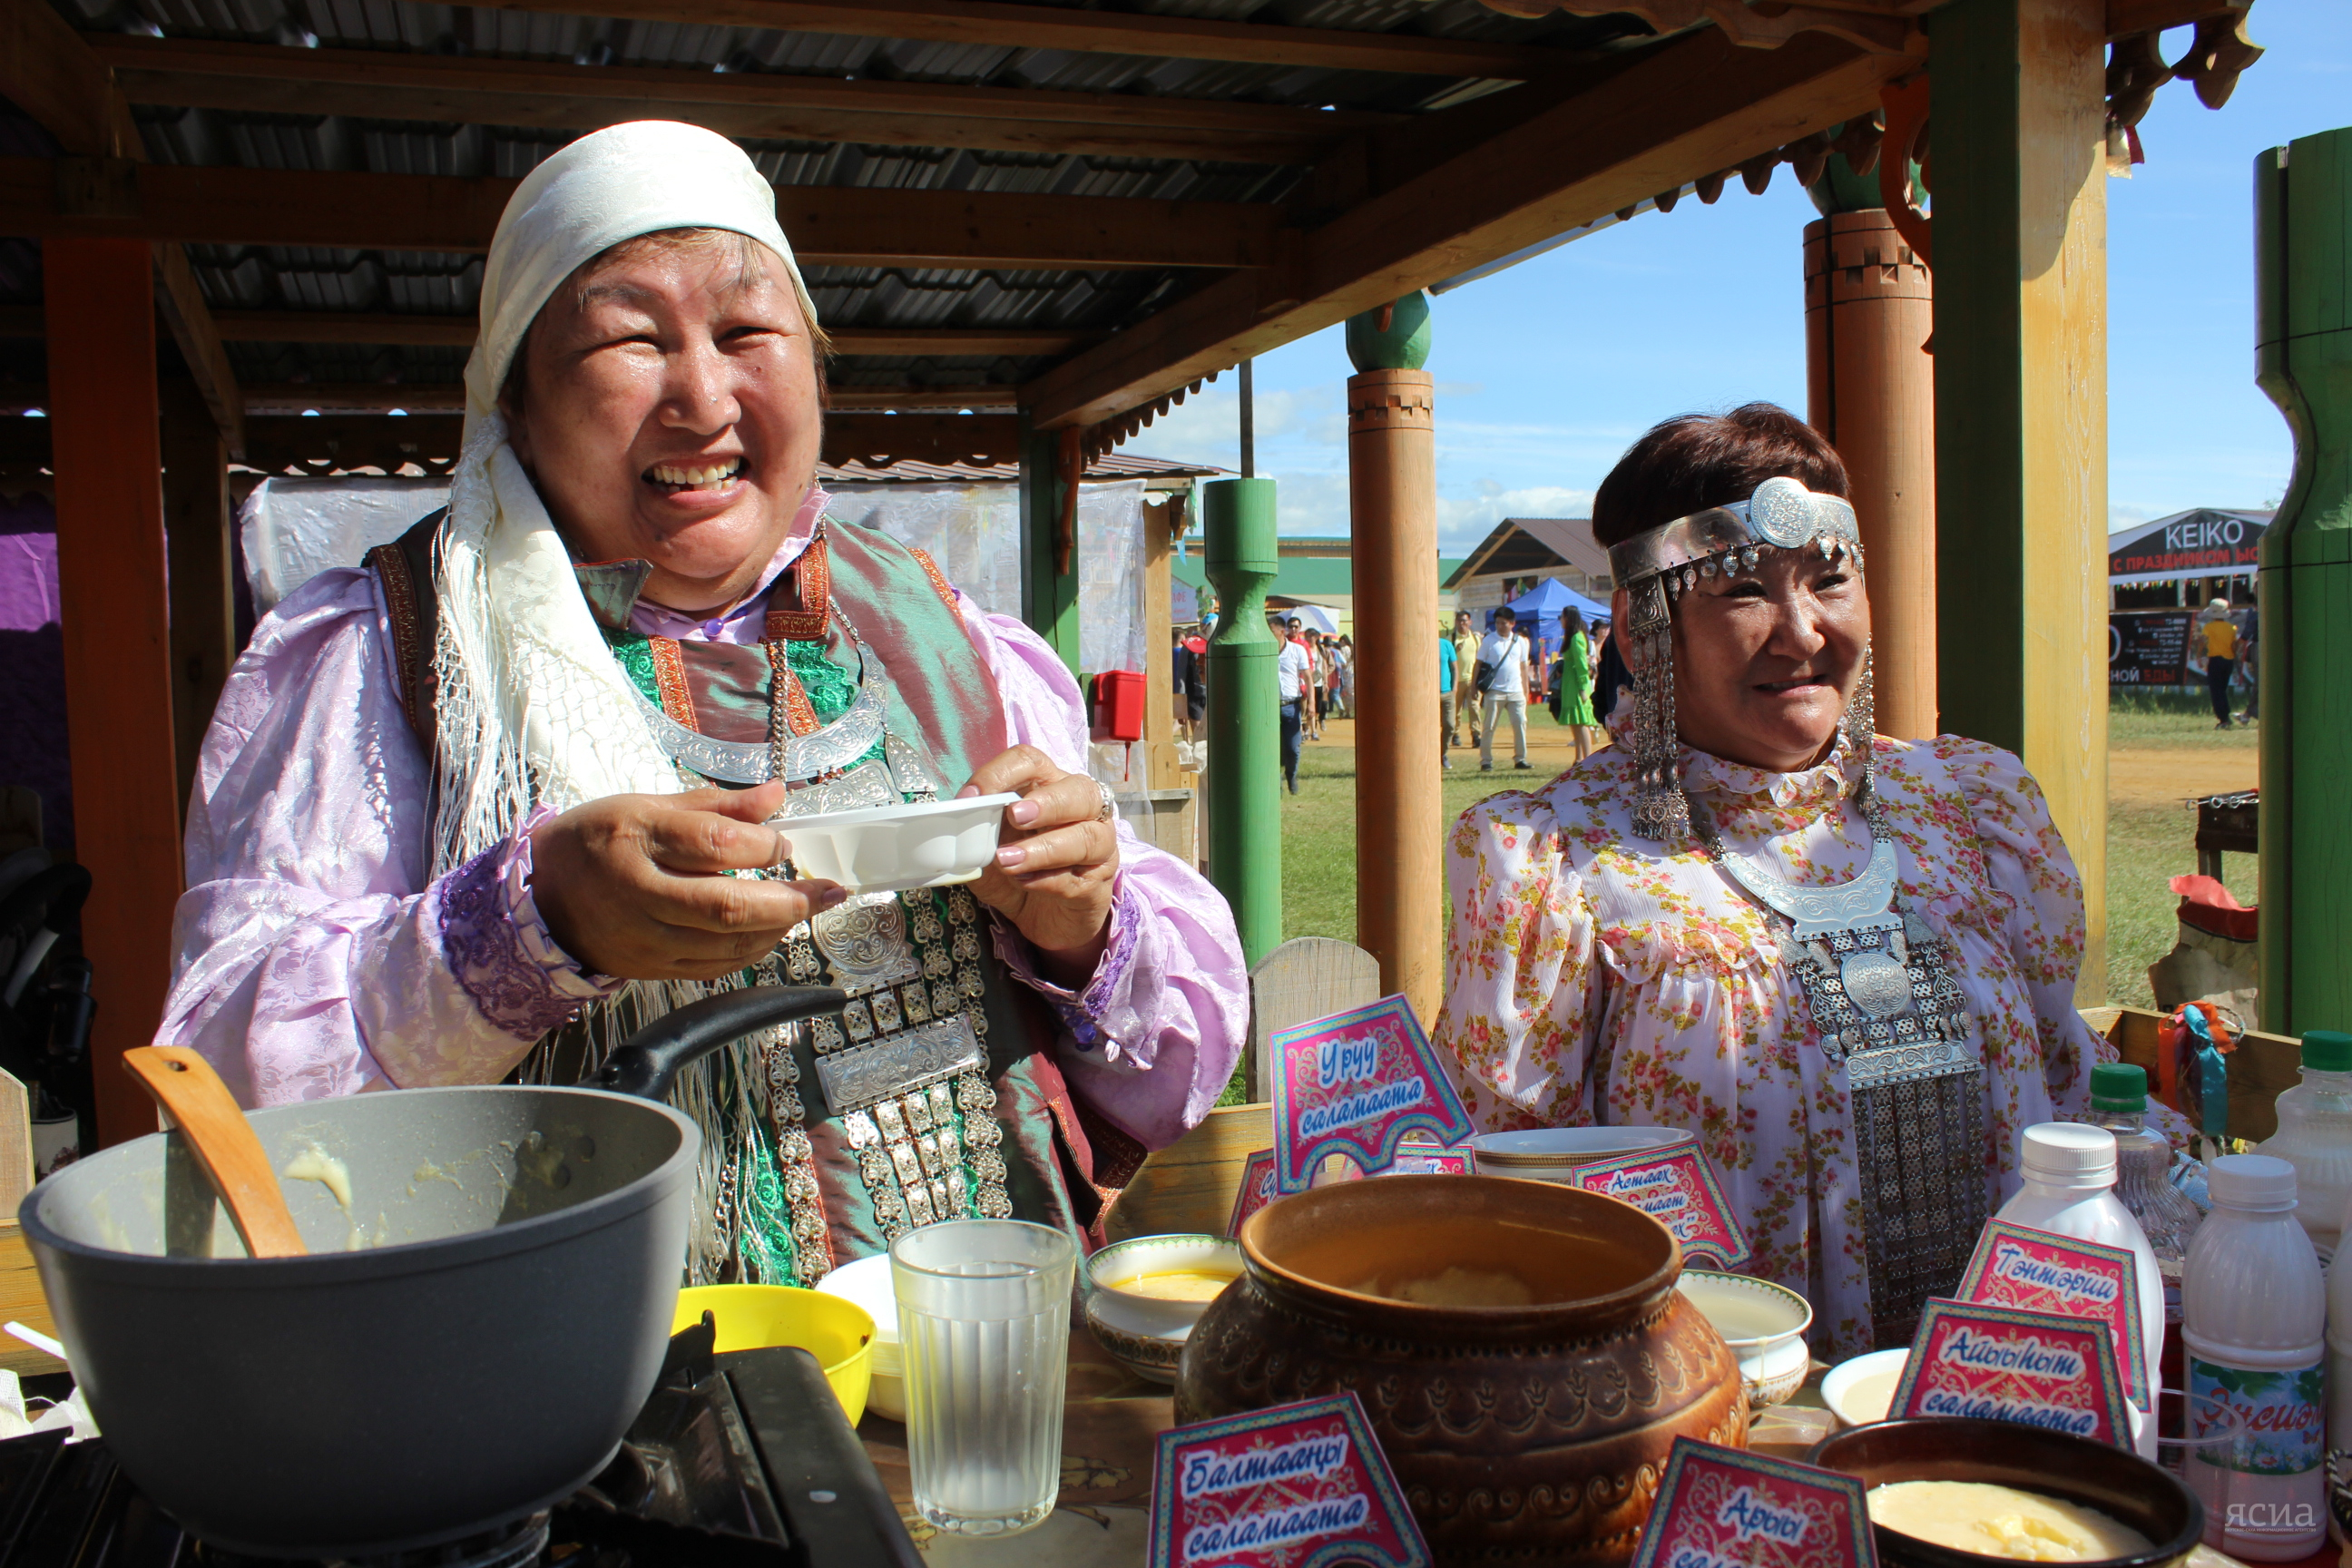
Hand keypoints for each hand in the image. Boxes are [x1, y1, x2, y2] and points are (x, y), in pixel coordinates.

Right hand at [529, 781, 845, 981]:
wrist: (542, 899)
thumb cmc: (597, 842)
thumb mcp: (647, 806)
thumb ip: (716, 806)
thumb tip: (777, 795)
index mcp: (635, 837)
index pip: (713, 843)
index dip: (762, 844)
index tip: (785, 841)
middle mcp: (638, 892)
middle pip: (725, 906)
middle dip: (789, 901)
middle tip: (828, 890)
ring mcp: (643, 938)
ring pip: (725, 945)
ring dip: (777, 929)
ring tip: (805, 908)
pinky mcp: (650, 969)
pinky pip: (713, 967)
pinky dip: (750, 951)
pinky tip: (770, 932)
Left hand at [959, 746, 1118, 985]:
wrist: (1043, 921)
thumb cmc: (1016, 874)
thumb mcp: (986, 854)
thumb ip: (976, 837)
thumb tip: (957, 827)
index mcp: (1048, 787)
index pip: (1031, 762)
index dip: (1001, 773)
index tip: (971, 798)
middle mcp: (1081, 809)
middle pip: (1080, 790)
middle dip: (1047, 803)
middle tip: (1014, 816)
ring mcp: (1098, 845)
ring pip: (1087, 836)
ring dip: (1045, 847)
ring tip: (1008, 861)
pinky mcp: (1100, 881)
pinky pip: (1080, 876)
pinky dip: (1048, 879)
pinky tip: (1024, 883)